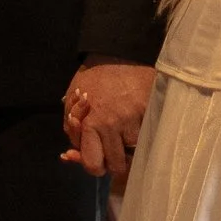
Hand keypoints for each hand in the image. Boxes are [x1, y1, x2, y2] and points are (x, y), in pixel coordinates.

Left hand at [62, 60, 153, 184]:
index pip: (93, 165)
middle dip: (114, 159)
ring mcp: (134, 119)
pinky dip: (143, 132)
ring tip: (125, 129)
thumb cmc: (92, 80)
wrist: (118, 53)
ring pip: (135, 153)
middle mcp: (113, 125)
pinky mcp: (151, 112)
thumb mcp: (71, 104)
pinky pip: (149, 136)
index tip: (98, 157)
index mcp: (91, 124)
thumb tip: (69, 156)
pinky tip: (137, 119)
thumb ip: (71, 133)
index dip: (95, 166)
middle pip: (117, 166)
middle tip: (112, 144)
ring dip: (130, 146)